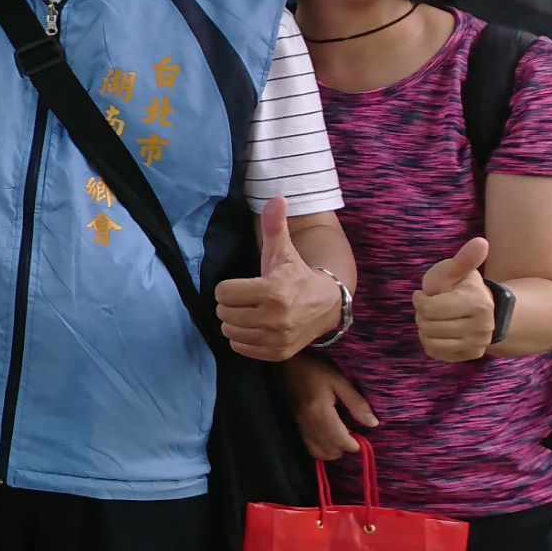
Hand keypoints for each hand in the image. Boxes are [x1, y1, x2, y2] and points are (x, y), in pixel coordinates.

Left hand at [214, 198, 338, 361]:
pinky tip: (257, 327)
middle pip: (223, 313)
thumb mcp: (284, 252)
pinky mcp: (276, 353)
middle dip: (231, 305)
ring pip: (229, 332)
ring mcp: (275, 338)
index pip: (222, 293)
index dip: (230, 288)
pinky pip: (240, 348)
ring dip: (235, 322)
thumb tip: (277, 197)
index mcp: (271, 291)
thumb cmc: (297, 276)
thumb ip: (275, 226)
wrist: (328, 306)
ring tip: (252, 313)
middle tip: (248, 299)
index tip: (244, 285)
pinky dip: (244, 339)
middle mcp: (273, 318)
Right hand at [281, 351, 377, 460]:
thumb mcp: (340, 382)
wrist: (288, 366)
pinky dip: (322, 449)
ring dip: (333, 450)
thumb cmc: (315, 371)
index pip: (340, 441)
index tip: (362, 437)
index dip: (355, 444)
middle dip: (345, 447)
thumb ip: (356, 403)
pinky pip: (309, 448)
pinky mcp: (296, 426)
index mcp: (319, 411)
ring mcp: (299, 426)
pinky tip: (329, 438)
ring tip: (342, 437)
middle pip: (330, 450)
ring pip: (319, 452)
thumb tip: (373, 424)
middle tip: (353, 435)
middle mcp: (307, 423)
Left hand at [414, 237, 496, 363]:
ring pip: (430, 341)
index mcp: (477, 303)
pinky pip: (435, 353)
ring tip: (436, 318)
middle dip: (422, 314)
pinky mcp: (472, 355)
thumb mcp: (455, 270)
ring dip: (425, 328)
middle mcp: (482, 327)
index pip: (429, 309)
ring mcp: (478, 343)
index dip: (420, 300)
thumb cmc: (459, 286)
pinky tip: (439, 331)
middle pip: (428, 326)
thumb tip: (481, 242)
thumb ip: (464, 259)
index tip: (426, 294)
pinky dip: (430, 342)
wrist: (479, 306)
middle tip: (432, 306)